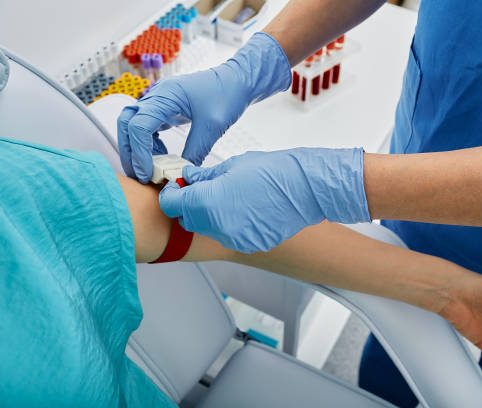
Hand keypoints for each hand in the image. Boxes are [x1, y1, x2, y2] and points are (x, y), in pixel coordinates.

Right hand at [117, 32, 290, 182]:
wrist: (237, 81)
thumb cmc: (227, 95)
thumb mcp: (212, 127)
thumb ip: (196, 151)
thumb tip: (182, 174)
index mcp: (166, 95)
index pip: (139, 126)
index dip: (139, 153)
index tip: (147, 173)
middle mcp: (157, 95)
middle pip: (127, 124)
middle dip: (129, 151)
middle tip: (139, 175)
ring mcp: (159, 100)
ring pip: (133, 125)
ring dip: (137, 148)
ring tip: (150, 170)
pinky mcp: (165, 108)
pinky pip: (147, 127)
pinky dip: (149, 144)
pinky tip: (163, 157)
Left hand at [158, 148, 370, 252]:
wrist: (307, 189)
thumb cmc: (275, 172)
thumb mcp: (233, 165)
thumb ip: (206, 176)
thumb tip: (191, 178)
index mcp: (207, 203)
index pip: (172, 204)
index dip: (172, 194)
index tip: (178, 186)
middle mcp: (218, 226)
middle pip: (187, 220)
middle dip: (189, 206)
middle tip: (201, 189)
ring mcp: (235, 238)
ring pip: (209, 229)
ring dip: (209, 216)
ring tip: (228, 198)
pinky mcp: (250, 244)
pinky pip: (230, 235)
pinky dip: (231, 224)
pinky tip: (245, 209)